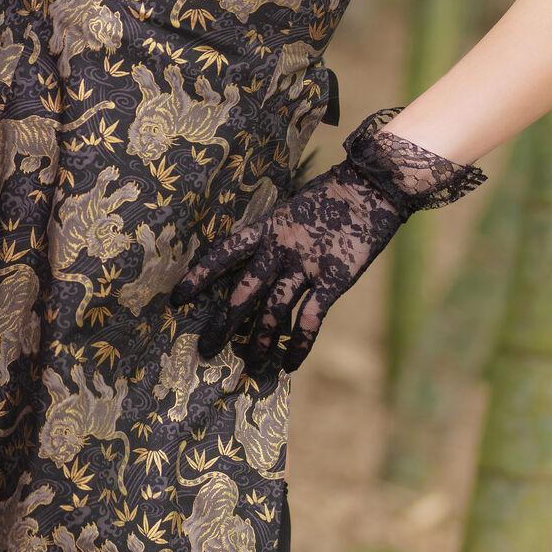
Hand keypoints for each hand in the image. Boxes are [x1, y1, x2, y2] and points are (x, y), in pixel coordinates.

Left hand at [171, 109, 487, 371]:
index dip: (200, 277)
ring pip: (274, 311)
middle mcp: (281, 249)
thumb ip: (276, 235)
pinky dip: (299, 345)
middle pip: (243, 292)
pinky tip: (288, 365)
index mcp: (268, 228)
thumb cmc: (334, 196)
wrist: (374, 186)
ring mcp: (307, 265)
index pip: (225, 253)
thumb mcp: (294, 210)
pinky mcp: (334, 280)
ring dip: (260, 341)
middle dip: (223, 324)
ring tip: (250, 364)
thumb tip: (257, 261)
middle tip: (206, 350)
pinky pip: (311, 320)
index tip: (177, 300)